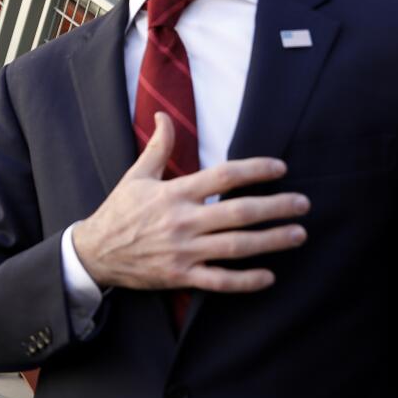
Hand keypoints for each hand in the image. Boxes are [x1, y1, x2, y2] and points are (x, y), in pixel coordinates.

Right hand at [73, 113, 309, 292]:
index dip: (255, 170)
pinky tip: (268, 276)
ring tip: (298, 234)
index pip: (223, 176)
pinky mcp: (180, 276)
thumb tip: (162, 116)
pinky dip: (246, 281)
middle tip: (303, 204)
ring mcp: (183, 251)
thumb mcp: (136, 176)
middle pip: (238, 213)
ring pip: (236, 247)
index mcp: (173, 194)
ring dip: (271, 241)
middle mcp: (181, 222)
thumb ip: (157, 147)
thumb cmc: (119, 212)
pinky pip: (220, 281)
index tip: (279, 168)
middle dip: (275, 207)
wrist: (95, 253)